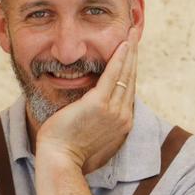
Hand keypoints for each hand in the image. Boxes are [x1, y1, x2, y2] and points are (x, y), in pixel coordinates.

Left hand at [36, 26, 137, 172]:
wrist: (60, 161)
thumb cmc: (70, 153)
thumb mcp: (91, 138)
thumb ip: (98, 125)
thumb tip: (94, 118)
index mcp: (122, 124)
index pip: (127, 90)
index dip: (130, 70)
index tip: (130, 54)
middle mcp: (123, 116)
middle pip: (130, 79)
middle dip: (133, 55)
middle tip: (134, 35)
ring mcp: (113, 111)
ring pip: (125, 74)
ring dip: (129, 51)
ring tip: (131, 33)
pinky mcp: (99, 104)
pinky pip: (112, 76)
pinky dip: (119, 58)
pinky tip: (122, 44)